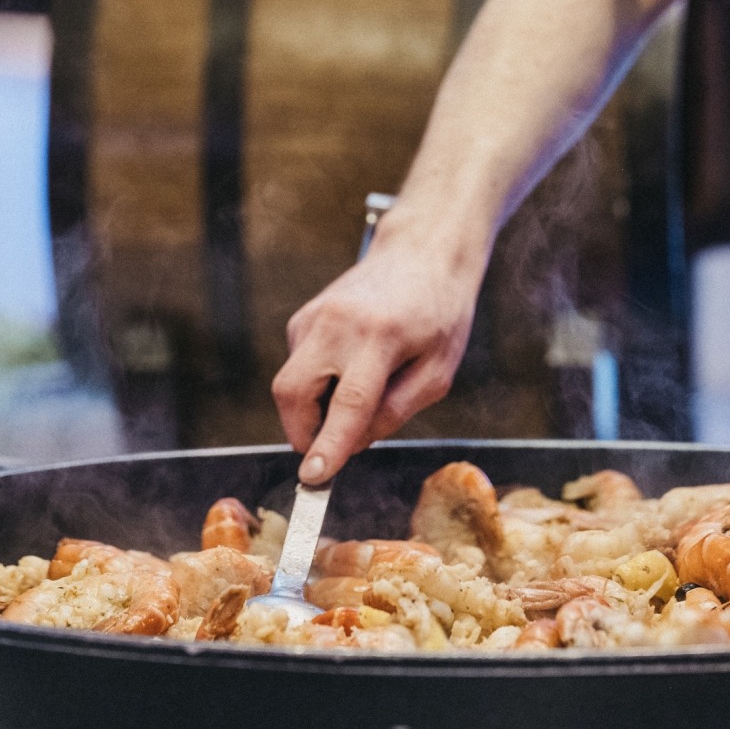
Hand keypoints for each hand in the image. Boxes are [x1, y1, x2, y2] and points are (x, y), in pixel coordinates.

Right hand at [271, 219, 485, 483]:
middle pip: (292, 394)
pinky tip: (350, 368)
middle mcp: (337, 323)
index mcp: (381, 337)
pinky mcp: (302, 317)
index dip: (328, 445)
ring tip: (357, 393)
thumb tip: (351, 444)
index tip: (312, 478)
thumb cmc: (439, 313)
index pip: (348, 403)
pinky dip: (317, 384)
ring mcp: (314, 316)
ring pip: (289, 384)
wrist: (422, 251)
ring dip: (313, 409)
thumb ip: (395, 411)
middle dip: (302, 434)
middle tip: (330, 450)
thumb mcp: (438, 372)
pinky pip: (299, 366)